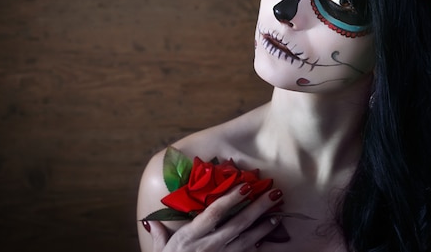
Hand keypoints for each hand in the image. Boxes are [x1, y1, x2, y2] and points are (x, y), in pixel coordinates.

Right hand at [141, 185, 284, 250]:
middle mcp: (207, 246)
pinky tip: (267, 239)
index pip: (214, 213)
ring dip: (263, 227)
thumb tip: (153, 221)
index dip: (231, 198)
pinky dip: (257, 247)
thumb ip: (159, 235)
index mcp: (190, 237)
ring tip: (277, 214)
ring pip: (246, 240)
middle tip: (274, 192)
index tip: (246, 185)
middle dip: (258, 207)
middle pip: (237, 224)